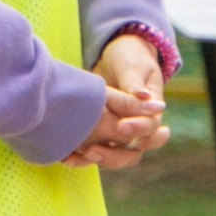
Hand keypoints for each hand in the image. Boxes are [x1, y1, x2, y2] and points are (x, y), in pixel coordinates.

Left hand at [68, 32, 168, 171]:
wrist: (113, 56)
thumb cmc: (129, 58)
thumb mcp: (132, 67)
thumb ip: (135, 83)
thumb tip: (147, 98)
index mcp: (151, 112)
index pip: (150, 129)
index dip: (138, 130)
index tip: (122, 127)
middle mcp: (136, 128)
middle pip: (132, 153)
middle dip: (114, 156)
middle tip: (93, 151)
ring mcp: (117, 133)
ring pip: (113, 157)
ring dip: (96, 159)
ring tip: (75, 156)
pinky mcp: (100, 133)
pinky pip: (94, 151)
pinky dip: (80, 156)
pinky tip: (64, 156)